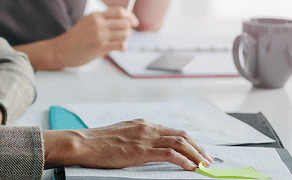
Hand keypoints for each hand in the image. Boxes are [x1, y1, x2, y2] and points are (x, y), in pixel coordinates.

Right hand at [43, 119, 212, 170]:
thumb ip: (135, 138)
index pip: (172, 130)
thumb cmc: (96, 142)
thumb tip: (146, 148)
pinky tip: (191, 167)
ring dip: (196, 154)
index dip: (189, 141)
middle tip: (208, 159)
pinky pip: (171, 154)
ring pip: (180, 142)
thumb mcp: (120, 135)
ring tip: (205, 165)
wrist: (83, 143)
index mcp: (141, 123)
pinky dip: (185, 160)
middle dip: (198, 147)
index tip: (197, 151)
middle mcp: (146, 127)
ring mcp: (145, 138)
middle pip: (181, 134)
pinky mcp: (142, 150)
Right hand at [51, 7, 138, 67]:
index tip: (134, 22)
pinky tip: (119, 49)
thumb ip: (102, 20)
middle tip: (124, 35)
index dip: (130, 16)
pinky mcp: (100, 47)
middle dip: (128, 30)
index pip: (120, 11)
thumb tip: (123, 21)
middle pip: (125, 23)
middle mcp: (98, 24)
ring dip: (125, 39)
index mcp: (95, 15)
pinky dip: (123, 47)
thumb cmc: (75, 38)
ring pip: (125, 34)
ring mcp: (100, 35)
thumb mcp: (87, 22)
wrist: (62, 50)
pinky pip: (121, 45)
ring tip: (119, 42)